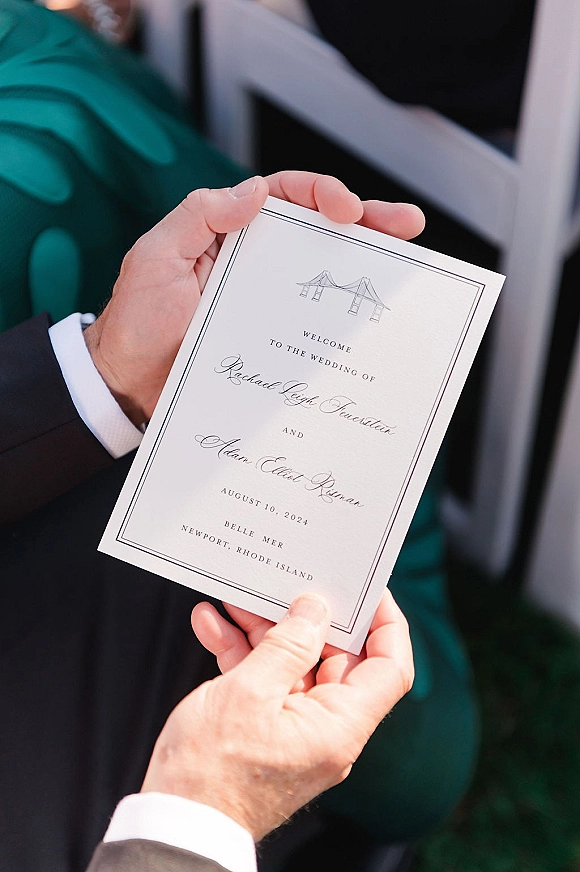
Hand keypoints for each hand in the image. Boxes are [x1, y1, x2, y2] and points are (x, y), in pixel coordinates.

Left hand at [84, 172, 423, 424]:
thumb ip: (200, 217)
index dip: (321, 194)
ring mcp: (268, 301)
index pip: (285, 197)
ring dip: (367, 267)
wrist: (127, 386)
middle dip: (367, 222)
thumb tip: (255, 189)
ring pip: (325, 275)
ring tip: (406, 265)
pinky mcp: (275, 339)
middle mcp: (255, 261)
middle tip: (407, 224)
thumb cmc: (136, 321)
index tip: (346, 211)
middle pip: (318, 231)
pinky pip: (315, 323)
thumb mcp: (156, 257)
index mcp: (229, 232)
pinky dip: (345, 320)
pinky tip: (372, 321)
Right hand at [141, 591, 413, 840]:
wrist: (174, 825)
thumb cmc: (210, 774)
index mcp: (339, 727)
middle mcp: (325, 730)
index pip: (389, 668)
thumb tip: (315, 610)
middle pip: (335, 659)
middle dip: (307, 617)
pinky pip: (264, 683)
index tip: (369, 589)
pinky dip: (241, 653)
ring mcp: (295, 730)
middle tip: (290, 582)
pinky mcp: (265, 730)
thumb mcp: (249, 692)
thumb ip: (287, 645)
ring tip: (238, 598)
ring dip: (264, 631)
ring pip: (292, 665)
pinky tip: (212, 626)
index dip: (385, 623)